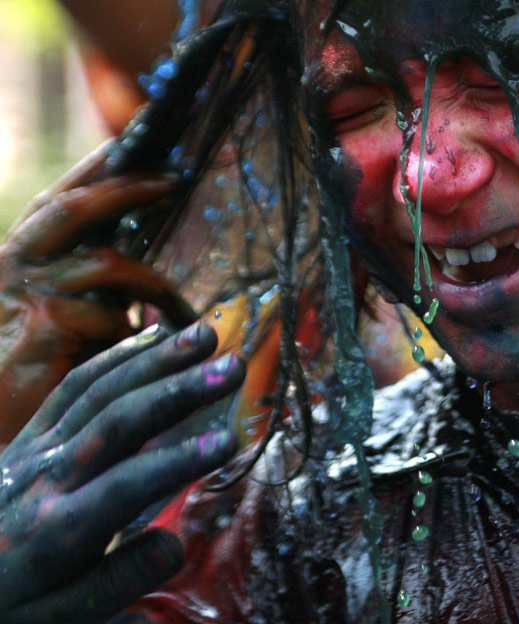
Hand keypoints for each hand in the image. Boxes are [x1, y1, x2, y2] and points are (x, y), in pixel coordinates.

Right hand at [0, 145, 195, 441]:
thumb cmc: (23, 392)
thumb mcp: (52, 337)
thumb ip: (89, 307)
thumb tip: (144, 301)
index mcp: (11, 265)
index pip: (57, 205)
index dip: (96, 173)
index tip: (137, 142)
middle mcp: (9, 269)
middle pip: (71, 207)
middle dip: (125, 184)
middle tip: (176, 175)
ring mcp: (22, 296)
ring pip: (110, 265)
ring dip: (159, 287)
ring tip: (192, 319)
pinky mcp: (41, 329)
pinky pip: (112, 318)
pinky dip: (139, 338)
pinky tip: (156, 355)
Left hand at [0, 322, 243, 623]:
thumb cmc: (8, 607)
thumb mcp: (56, 619)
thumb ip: (115, 584)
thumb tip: (174, 544)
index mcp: (57, 529)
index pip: (126, 485)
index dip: (178, 461)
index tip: (229, 441)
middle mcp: (47, 477)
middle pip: (118, 421)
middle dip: (179, 389)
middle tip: (234, 365)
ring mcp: (35, 449)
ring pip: (99, 390)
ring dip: (156, 359)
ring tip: (205, 334)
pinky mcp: (30, 435)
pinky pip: (75, 386)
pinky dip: (118, 357)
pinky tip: (155, 337)